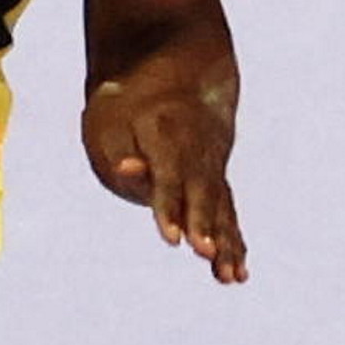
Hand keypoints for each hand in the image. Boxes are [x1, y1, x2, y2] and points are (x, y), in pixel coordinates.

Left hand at [75, 56, 247, 282]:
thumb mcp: (107, 121)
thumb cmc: (125, 103)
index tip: (172, 237)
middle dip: (203, 225)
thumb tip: (129, 171)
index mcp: (164, 132)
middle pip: (201, 192)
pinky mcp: (217, 177)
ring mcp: (212, 163)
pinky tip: (237, 273)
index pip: (167, 175)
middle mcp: (196, 149)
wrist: (173, 68)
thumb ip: (117, 151)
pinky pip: (228, 211)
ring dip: (225, 243)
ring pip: (221, 205)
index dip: (168, 207)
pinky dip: (233, 241)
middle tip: (206, 254)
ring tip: (229, 276)